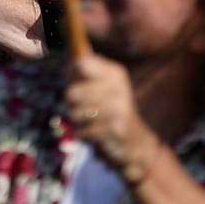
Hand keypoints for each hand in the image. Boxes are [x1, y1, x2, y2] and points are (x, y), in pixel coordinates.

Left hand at [65, 52, 157, 183]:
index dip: (71, 73)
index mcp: (115, 73)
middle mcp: (119, 88)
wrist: (136, 142)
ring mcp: (118, 109)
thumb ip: (83, 73)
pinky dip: (84, 134)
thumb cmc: (110, 110)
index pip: (81, 63)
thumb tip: (69, 61)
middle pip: (72, 92)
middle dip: (71, 103)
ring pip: (75, 113)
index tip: (75, 81)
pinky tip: (96, 132)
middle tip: (84, 106)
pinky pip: (82, 130)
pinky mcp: (116, 129)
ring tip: (91, 120)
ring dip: (78, 120)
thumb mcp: (101, 86)